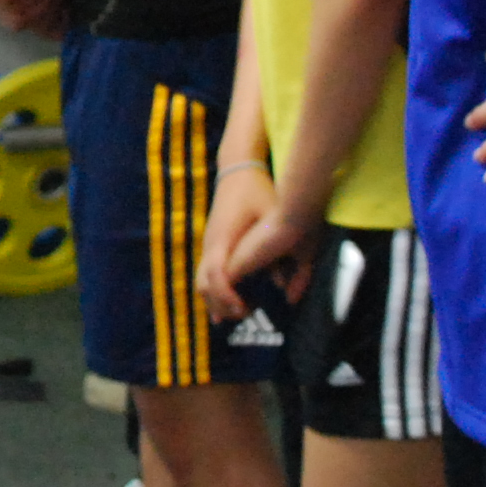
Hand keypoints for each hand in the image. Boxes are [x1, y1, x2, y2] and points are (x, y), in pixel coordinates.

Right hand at [205, 172, 317, 315]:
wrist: (237, 172)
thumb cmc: (257, 192)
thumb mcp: (274, 216)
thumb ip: (278, 252)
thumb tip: (283, 288)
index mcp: (223, 240)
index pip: (216, 275)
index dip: (227, 296)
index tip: (244, 308)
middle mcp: (211, 246)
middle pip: (203, 286)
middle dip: (222, 305)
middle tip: (247, 314)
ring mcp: (208, 246)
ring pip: (202, 283)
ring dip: (218, 301)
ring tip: (242, 311)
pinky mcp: (212, 246)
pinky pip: (206, 276)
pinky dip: (216, 292)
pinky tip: (234, 302)